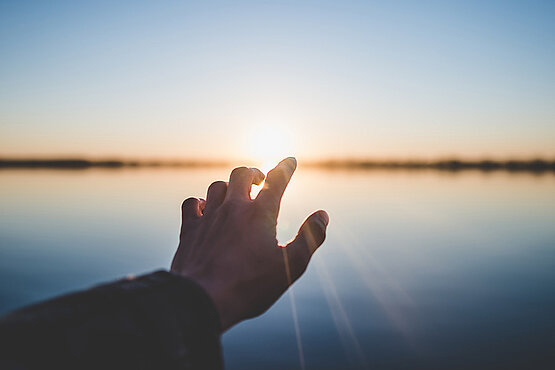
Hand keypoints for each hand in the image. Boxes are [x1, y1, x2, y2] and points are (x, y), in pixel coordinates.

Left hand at [171, 157, 328, 330]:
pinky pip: (192, 203)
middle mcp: (233, 208)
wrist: (203, 300)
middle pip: (242, 174)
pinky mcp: (190, 230)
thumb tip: (322, 215)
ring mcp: (209, 217)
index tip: (290, 160)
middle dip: (254, 173)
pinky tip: (205, 209)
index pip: (276, 180)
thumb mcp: (291, 266)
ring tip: (235, 194)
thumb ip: (310, 238)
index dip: (285, 167)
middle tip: (260, 180)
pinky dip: (200, 202)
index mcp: (260, 213)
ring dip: (228, 186)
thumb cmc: (251, 286)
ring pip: (217, 186)